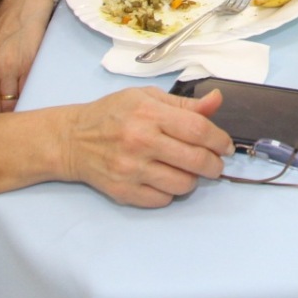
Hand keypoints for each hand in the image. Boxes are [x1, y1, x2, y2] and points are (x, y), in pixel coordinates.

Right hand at [61, 86, 232, 207]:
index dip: (219, 140)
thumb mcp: (146, 97)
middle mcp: (140, 142)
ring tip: (187, 169)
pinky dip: (170, 192)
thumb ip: (184, 104)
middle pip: (195, 160)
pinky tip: (165, 178)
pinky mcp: (123, 191)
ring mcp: (131, 170)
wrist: (73, 139)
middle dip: (214, 165)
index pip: (198, 130)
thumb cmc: (112, 114)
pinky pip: (162, 200)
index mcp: (149, 114)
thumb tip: (217, 101)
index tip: (225, 146)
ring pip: (182, 185)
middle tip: (215, 163)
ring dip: (193, 179)